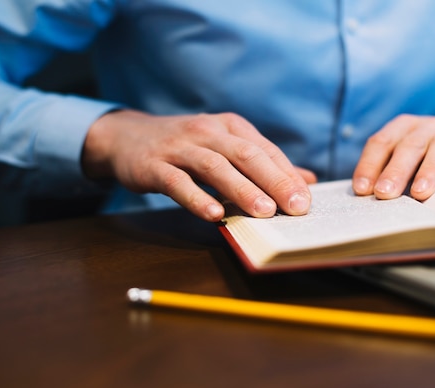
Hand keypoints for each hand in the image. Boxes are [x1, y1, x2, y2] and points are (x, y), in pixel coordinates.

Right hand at [81, 110, 316, 220]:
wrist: (127, 137)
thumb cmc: (185, 146)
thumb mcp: (224, 147)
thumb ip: (263, 164)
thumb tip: (307, 181)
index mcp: (229, 126)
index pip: (264, 150)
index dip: (287, 175)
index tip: (306, 200)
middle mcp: (207, 132)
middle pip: (246, 155)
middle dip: (274, 181)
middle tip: (296, 207)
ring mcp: (179, 148)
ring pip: (215, 167)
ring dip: (241, 189)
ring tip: (264, 211)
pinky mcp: (154, 166)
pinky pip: (178, 183)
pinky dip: (197, 198)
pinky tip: (214, 214)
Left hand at [352, 114, 434, 199]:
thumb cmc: (430, 160)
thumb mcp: (408, 162)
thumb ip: (387, 175)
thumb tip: (365, 200)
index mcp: (402, 129)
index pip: (381, 143)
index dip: (369, 165)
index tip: (362, 190)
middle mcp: (426, 127)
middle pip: (408, 147)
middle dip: (395, 171)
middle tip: (385, 194)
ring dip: (429, 170)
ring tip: (419, 193)